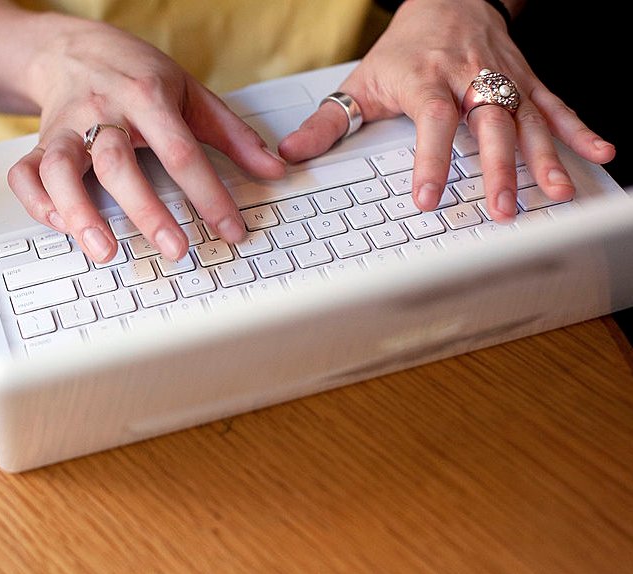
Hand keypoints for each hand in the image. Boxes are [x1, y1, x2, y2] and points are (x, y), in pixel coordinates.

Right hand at [6, 15, 285, 262]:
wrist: (71, 47)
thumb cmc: (135, 73)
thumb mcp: (190, 92)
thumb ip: (233, 134)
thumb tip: (274, 170)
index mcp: (147, 96)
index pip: (182, 151)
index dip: (209, 194)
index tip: (230, 230)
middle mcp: (102, 111)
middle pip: (118, 163)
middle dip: (147, 211)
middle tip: (175, 249)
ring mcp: (65, 128)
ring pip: (61, 169)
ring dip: (79, 212)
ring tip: (104, 251)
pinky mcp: (39, 141)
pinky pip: (25, 174)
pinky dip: (37, 203)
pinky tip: (61, 227)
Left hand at [278, 0, 614, 222]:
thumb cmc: (404, 49)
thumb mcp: (361, 81)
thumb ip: (327, 122)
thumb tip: (288, 155)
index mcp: (424, 79)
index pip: (432, 121)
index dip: (431, 159)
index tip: (427, 198)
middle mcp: (468, 77)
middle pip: (488, 123)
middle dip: (499, 168)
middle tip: (502, 208)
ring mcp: (502, 78)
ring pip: (527, 118)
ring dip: (545, 157)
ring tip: (556, 193)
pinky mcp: (527, 80)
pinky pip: (556, 105)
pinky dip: (579, 129)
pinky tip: (599, 153)